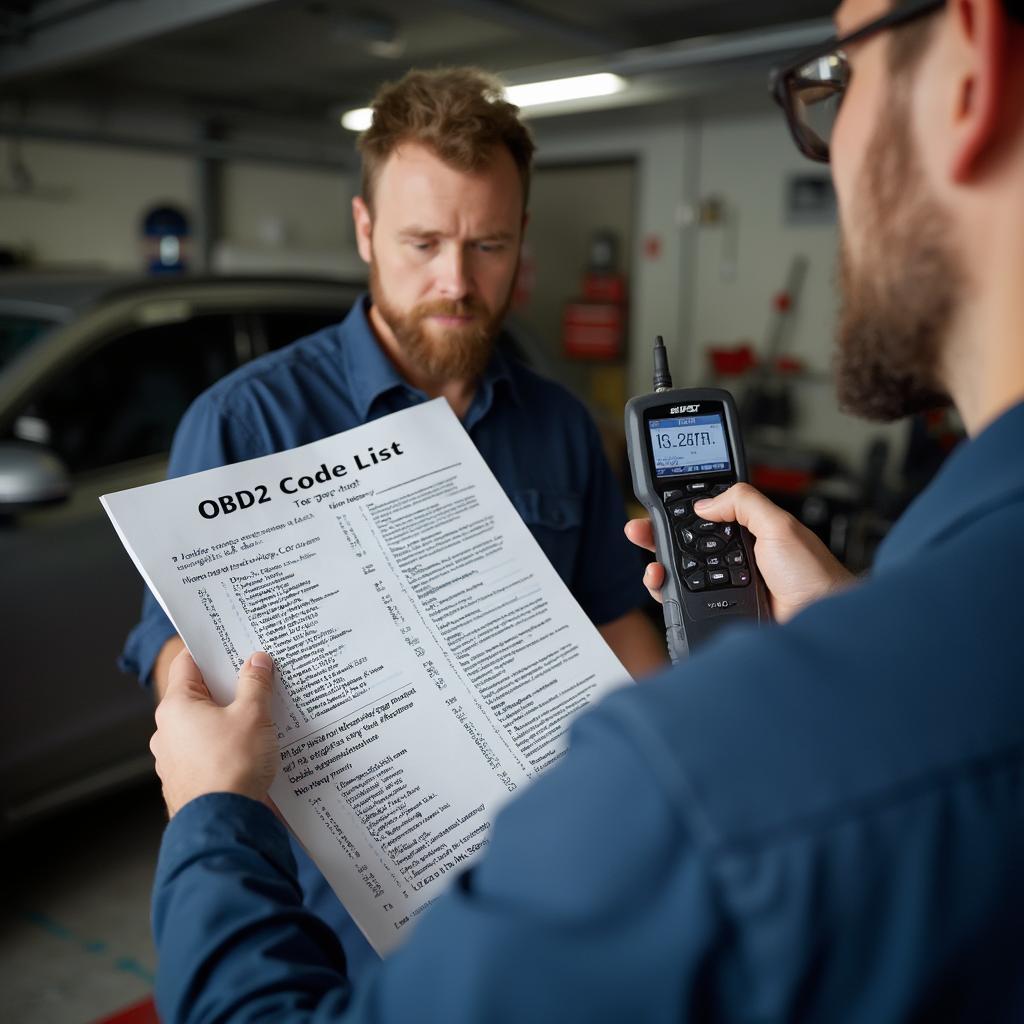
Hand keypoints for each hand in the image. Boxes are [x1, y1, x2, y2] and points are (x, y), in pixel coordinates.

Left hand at [150, 650, 278, 816]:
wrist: (224, 822)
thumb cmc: (232, 767)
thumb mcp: (252, 715)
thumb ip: (255, 684)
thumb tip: (256, 662)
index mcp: (176, 706)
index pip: (187, 664)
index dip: (211, 651)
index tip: (231, 645)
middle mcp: (167, 731)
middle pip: (198, 695)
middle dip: (228, 687)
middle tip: (256, 678)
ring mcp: (174, 758)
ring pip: (203, 725)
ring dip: (228, 719)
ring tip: (260, 716)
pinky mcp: (187, 779)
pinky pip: (207, 751)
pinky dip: (226, 745)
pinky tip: (251, 747)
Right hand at [624, 483, 856, 623]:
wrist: (823, 623)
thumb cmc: (816, 578)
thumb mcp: (780, 526)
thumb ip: (744, 503)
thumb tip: (705, 503)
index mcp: (751, 533)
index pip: (706, 517)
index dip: (679, 511)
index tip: (657, 507)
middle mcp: (736, 559)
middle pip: (686, 545)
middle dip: (659, 536)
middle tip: (639, 531)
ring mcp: (726, 587)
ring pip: (680, 574)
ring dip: (659, 566)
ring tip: (652, 564)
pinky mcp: (720, 611)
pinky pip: (685, 601)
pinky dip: (667, 593)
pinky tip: (662, 586)